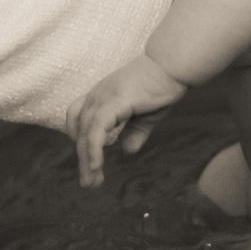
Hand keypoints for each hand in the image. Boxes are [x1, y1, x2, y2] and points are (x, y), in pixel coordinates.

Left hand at [71, 53, 189, 185]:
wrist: (173, 66)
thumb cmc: (161, 85)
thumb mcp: (146, 115)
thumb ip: (135, 132)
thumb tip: (127, 151)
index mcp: (102, 96)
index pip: (78, 118)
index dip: (79, 138)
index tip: (87, 157)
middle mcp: (97, 95)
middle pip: (79, 131)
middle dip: (83, 159)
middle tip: (89, 184)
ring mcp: (103, 97)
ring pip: (86, 133)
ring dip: (87, 160)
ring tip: (91, 182)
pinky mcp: (114, 101)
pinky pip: (97, 129)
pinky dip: (93, 148)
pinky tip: (95, 165)